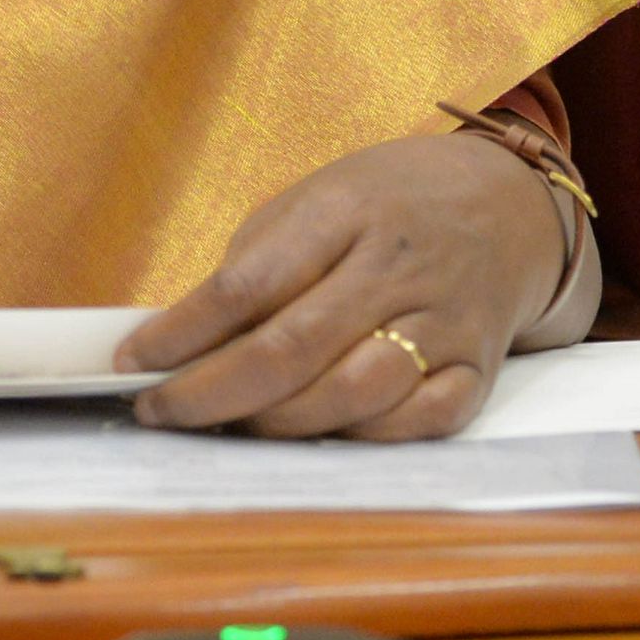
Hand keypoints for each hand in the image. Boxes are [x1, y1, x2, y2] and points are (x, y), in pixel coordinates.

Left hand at [115, 135, 564, 440]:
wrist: (509, 205)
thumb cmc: (388, 204)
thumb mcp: (315, 199)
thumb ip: (256, 266)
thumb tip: (183, 342)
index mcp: (345, 210)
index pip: (247, 283)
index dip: (181, 332)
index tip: (131, 363)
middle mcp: (397, 267)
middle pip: (292, 349)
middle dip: (211, 394)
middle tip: (160, 412)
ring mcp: (444, 322)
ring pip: (352, 395)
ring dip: (277, 424)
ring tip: (229, 426)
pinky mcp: (479, 370)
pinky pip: (415, 424)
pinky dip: (359, 440)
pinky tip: (318, 435)